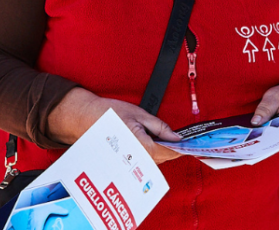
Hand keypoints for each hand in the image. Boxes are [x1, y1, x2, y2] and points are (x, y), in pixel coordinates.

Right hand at [48, 88, 182, 163]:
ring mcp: (130, 163)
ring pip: (155, 161)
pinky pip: (145, 161)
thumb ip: (159, 127)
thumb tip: (176, 136)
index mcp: (143, 147)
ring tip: (167, 139)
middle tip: (183, 138)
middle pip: (165, 158)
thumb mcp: (139, 114)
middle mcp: (138, 159)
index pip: (171, 152)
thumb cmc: (108, 114)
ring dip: (163, 151)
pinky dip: (153, 153)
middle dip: (174, 149)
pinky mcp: (125, 162)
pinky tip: (153, 144)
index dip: (184, 148)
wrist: (84, 119)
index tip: (195, 144)